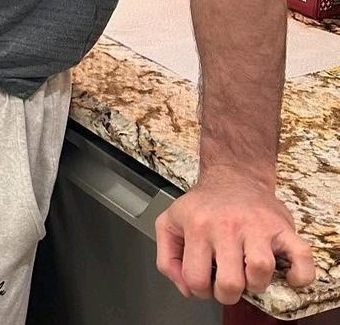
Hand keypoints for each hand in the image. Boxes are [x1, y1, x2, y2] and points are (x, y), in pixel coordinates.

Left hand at [155, 174, 315, 304]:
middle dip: (229, 292)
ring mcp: (256, 225)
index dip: (201, 289)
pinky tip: (288, 276)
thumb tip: (185, 288)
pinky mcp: (281, 226)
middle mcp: (226, 225)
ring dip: (256, 283)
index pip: (196, 280)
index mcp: (198, 227)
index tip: (207, 278)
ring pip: (260, 271)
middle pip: (230, 283)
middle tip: (229, 279)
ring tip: (250, 272)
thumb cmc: (204, 205)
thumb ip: (166, 258)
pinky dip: (300, 274)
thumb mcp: (170, 222)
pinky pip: (301, 256)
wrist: (234, 175)